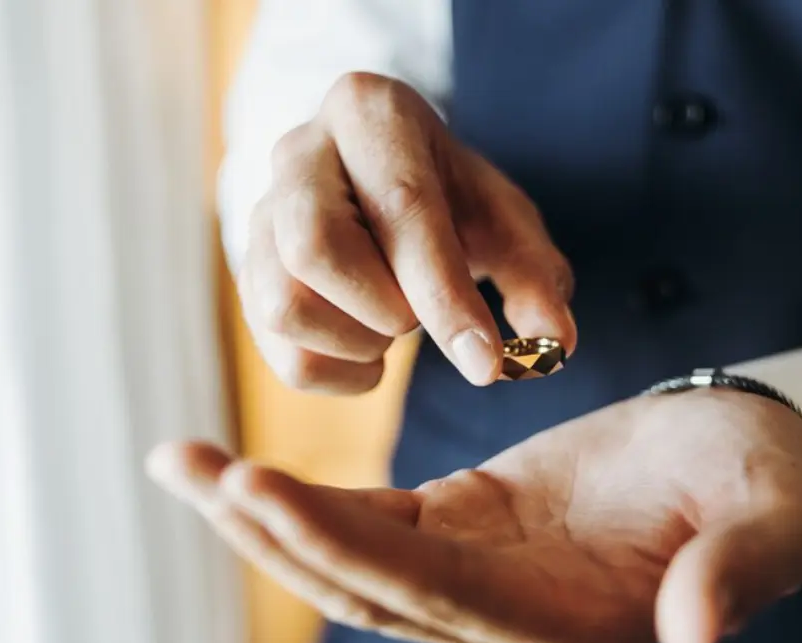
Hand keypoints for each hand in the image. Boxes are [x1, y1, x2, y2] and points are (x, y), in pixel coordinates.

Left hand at [146, 390, 801, 642]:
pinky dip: (307, 501)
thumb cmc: (758, 481)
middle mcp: (511, 616)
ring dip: (268, 520)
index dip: (346, 547)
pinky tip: (243, 474)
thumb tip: (697, 636)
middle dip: (276, 532)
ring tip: (183, 464)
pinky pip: (371, 525)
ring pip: (354, 564)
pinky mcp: (463, 528)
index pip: (437, 596)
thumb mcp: (766, 516)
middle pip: (370, 589)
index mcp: (572, 623)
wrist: (735, 453)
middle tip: (188, 467)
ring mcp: (480, 578)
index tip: (261, 490)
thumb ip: (739, 571)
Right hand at [241, 72, 575, 393]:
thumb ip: (535, 277)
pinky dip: (334, 371)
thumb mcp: (505, 221)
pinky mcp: (246, 268)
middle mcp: (298, 152)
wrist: (384, 184)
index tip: (485, 363)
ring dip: (355, 342)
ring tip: (394, 327)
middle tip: (420, 317)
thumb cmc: (452, 199)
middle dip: (384, 309)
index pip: (400, 207)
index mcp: (370, 112)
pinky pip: (276, 346)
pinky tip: (370, 354)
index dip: (443, 295)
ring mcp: (260, 211)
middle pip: (315, 248)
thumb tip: (555, 344)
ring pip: (282, 304)